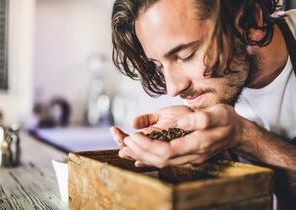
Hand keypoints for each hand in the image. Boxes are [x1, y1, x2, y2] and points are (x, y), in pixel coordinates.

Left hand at [119, 104, 243, 167]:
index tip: (133, 136)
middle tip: (125, 140)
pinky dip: (150, 158)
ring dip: (142, 156)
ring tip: (127, 145)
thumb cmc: (227, 120)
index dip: (147, 146)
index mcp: (198, 144)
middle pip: (160, 160)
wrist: (237, 132)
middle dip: (140, 151)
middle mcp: (192, 155)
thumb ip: (201, 119)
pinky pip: (165, 161)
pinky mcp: (187, 156)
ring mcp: (189, 158)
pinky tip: (139, 156)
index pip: (167, 151)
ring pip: (161, 162)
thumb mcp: (218, 114)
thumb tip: (181, 123)